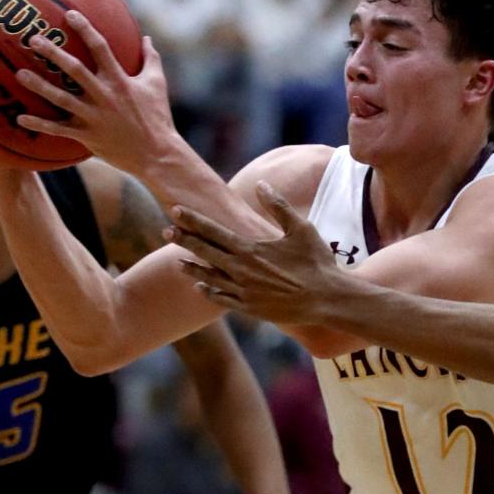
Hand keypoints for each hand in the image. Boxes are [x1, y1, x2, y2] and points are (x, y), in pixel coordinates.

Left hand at [13, 10, 183, 175]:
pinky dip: (40, 124)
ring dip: (39, 86)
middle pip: (74, 70)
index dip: (85, 29)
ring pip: (61, 98)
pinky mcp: (88, 136)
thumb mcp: (158, 85)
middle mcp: (105, 96)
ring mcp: (94, 117)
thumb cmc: (158, 117)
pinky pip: (59, 130)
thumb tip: (147, 38)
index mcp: (121, 81)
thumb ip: (152, 59)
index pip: (101, 48)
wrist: (157, 155)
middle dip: (53, 53)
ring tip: (20, 73)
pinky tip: (20, 117)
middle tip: (33, 39)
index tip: (69, 14)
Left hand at [167, 181, 340, 324]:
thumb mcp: (301, 228)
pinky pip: (222, 299)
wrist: (327, 300)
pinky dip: (208, 291)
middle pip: (204, 252)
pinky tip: (200, 286)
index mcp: (251, 249)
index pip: (213, 231)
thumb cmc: (318, 262)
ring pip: (209, 277)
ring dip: (191, 268)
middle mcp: (241, 271)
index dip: (193, 220)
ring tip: (177, 260)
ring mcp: (244, 292)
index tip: (176, 210)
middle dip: (184, 240)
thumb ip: (277, 206)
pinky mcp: (250, 308)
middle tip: (166, 231)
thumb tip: (260, 184)